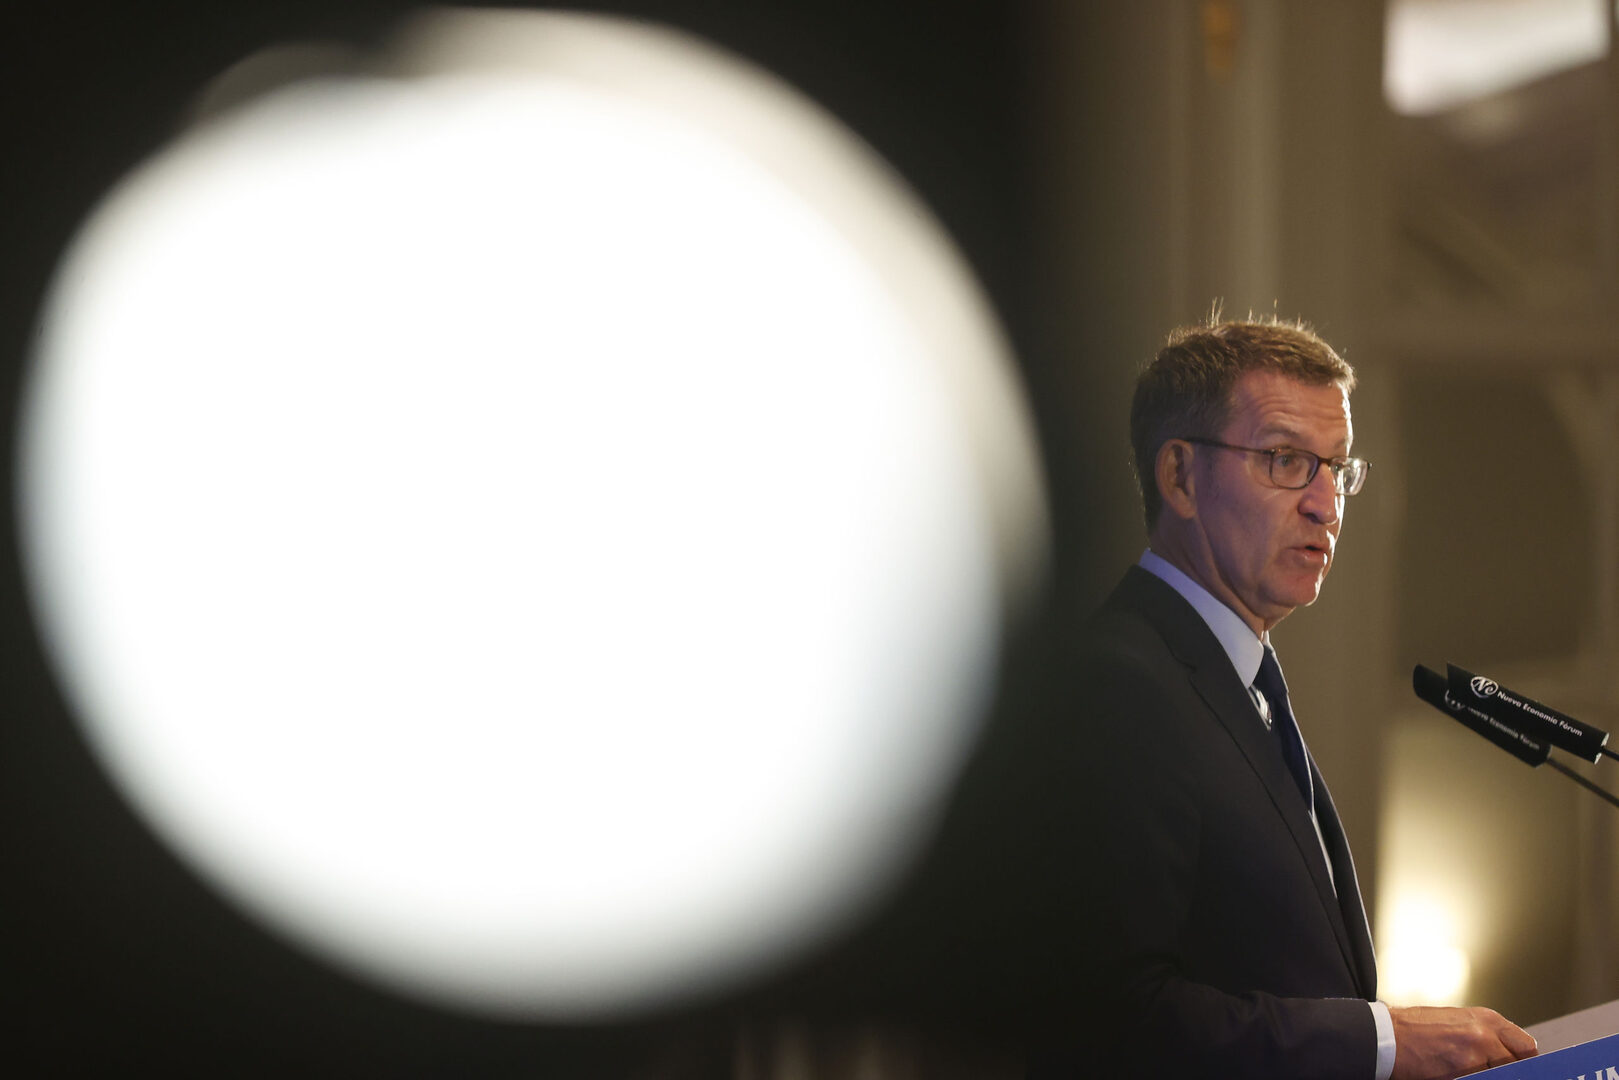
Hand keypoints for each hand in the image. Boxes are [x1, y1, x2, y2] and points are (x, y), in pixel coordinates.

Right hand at [1389, 1005, 1536, 1079]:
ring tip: (1465, 1070)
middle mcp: (1485, 1033)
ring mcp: (1475, 1054)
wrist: (1386, 1036)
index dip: (1523, 1062)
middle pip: (1519, 1065)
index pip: (1527, 1047)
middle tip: (1489, 1070)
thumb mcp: (1456, 1022)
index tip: (1517, 1069)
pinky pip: (1480, 1079)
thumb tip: (1507, 1055)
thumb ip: (1484, 1035)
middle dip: (1507, 1071)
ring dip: (1488, 1075)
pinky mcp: (1462, 1071)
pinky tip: (1458, 1074)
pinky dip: (1472, 1078)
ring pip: (1500, 1074)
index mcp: (1486, 1019)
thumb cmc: (1416, 1029)